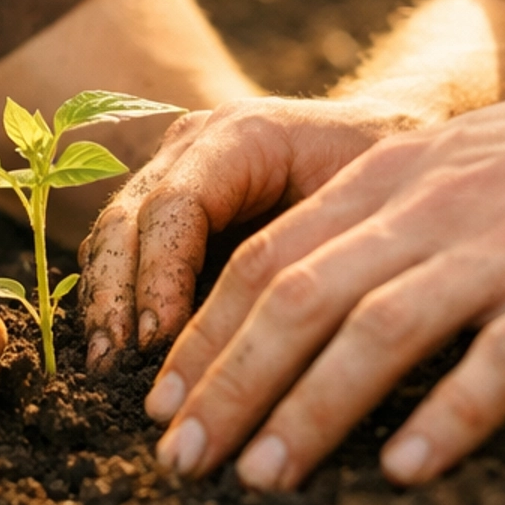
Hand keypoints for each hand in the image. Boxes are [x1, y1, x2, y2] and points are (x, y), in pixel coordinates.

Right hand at [78, 96, 408, 364]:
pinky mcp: (172, 205)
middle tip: (116, 367)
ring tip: (105, 370)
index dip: (160, 275)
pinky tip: (116, 356)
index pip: (177, 204)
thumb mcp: (380, 207)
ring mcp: (176, 170)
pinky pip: (126, 249)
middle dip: (118, 295)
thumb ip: (332, 257)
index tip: (158, 343)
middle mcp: (196, 144)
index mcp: (243, 133)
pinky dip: (116, 300)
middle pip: (132, 217)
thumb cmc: (398, 176)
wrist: (392, 140)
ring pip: (116, 233)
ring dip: (105, 302)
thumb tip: (298, 336)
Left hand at [141, 41, 504, 492]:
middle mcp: (431, 210)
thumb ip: (380, 221)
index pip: (269, 259)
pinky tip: (405, 471)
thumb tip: (294, 305)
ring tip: (261, 479)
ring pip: (379, 330)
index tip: (160, 407)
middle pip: (300, 298)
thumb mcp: (455, 167)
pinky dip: (445, 415)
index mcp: (392, 179)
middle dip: (230, 384)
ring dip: (311, 410)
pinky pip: (499, 360)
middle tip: (180, 462)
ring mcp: (503, 250)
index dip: (206, 334)